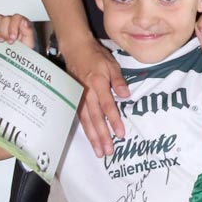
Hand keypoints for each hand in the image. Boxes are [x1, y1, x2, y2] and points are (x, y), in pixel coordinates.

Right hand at [0, 12, 34, 47]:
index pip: (16, 17)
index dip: (12, 27)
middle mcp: (12, 20)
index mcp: (22, 22)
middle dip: (4, 32)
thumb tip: (23, 22)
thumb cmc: (23, 47)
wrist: (16, 54)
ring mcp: (2, 21)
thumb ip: (28, 32)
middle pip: (5, 19)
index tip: (12, 37)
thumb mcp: (29, 42)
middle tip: (6, 41)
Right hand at [62, 38, 129, 155]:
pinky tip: (90, 140)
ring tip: (99, 152)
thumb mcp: (111, 64)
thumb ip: (118, 81)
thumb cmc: (95, 56)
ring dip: (93, 137)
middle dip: (102, 136)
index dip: (114, 121)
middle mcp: (86, 93)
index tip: (120, 134)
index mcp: (97, 84)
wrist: (75, 49)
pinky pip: (80, 118)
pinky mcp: (74, 99)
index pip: (107, 106)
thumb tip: (127, 96)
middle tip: (108, 151)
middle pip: (95, 119)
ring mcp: (78, 97)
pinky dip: (86, 130)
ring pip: (86, 121)